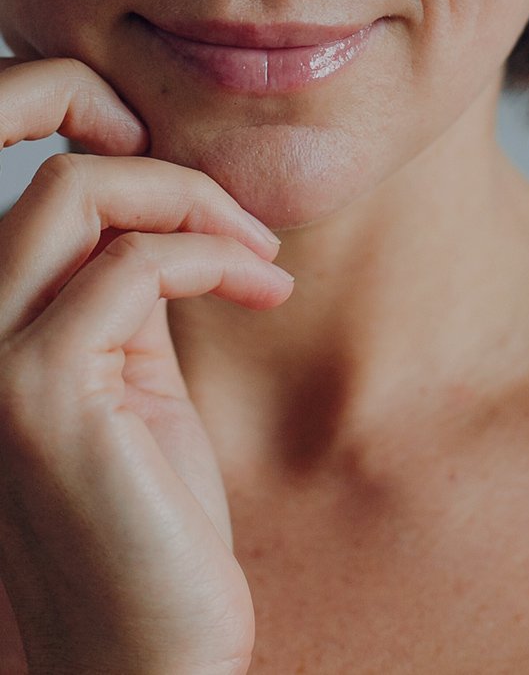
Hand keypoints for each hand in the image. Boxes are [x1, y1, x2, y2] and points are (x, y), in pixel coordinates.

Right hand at [0, 56, 293, 674]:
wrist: (145, 655)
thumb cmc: (152, 522)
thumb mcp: (134, 382)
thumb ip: (126, 293)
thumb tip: (170, 200)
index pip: (30, 179)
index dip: (101, 138)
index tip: (201, 186)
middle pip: (56, 172)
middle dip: (172, 172)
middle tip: (248, 230)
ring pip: (80, 193)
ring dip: (198, 203)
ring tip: (261, 258)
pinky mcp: (36, 394)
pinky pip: (137, 265)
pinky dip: (217, 258)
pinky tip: (265, 290)